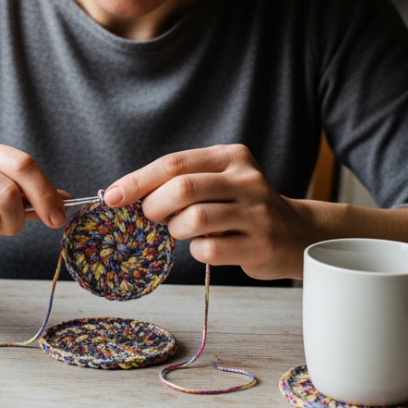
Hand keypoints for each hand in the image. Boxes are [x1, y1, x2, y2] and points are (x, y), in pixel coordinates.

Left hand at [102, 144, 310, 279]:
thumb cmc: (243, 207)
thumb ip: (182, 181)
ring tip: (181, 231)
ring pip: (194, 219)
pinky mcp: (260, 244)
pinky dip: (197, 250)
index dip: (137, 180)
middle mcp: (247, 180)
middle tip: (150, 217)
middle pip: (182, 188)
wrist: (296, 234)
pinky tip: (206, 246)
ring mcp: (256, 212)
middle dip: (154, 206)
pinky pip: (209, 249)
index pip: (174, 163)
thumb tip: (124, 193)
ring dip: (176, 230)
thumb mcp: (220, 181)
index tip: (111, 196)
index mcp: (231, 157)